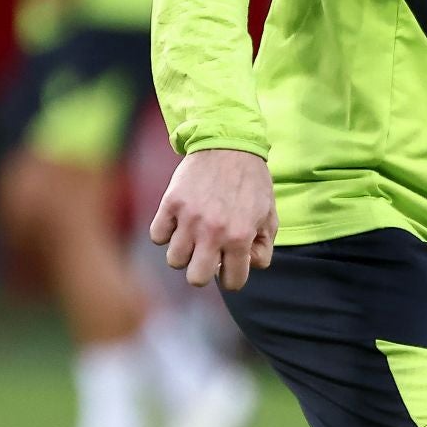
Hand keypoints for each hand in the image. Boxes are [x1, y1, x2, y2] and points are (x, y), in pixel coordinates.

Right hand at [149, 148, 277, 290]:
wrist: (229, 144)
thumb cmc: (252, 183)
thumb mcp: (269, 217)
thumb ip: (263, 248)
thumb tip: (246, 267)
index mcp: (240, 237)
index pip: (233, 282)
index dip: (233, 276)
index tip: (230, 264)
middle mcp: (212, 231)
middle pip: (197, 279)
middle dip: (204, 271)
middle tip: (208, 255)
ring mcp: (189, 218)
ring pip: (174, 260)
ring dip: (184, 252)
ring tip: (193, 236)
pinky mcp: (170, 203)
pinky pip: (157, 237)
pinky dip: (166, 233)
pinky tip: (178, 222)